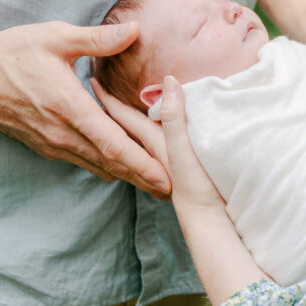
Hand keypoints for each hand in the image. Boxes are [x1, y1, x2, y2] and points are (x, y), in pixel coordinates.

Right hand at [0, 20, 170, 197]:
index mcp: (69, 107)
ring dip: (126, 176)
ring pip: (96, 166)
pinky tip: (120, 168)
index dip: (141, 163)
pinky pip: (81, 160)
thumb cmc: (16, 51)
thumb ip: (99, 39)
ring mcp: (51, 142)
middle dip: (142, 178)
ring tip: (153, 183)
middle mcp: (61, 132)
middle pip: (110, 163)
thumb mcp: (58, 37)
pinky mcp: (45, 145)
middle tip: (171, 189)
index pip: (112, 144)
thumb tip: (135, 29)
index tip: (165, 177)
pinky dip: (104, 166)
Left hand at [91, 75, 223, 210]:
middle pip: (121, 131)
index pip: (122, 116)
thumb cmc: (200, 188)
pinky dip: (130, 148)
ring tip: (107, 117)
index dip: (108, 98)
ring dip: (116, 131)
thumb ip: (175, 115)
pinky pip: (140, 158)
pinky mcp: (170, 180)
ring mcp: (160, 168)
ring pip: (128, 146)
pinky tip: (135, 151)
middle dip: (108, 113)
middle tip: (96, 95)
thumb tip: (169, 81)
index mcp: (153, 144)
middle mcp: (152, 155)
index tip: (93, 81)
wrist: (212, 225)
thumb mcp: (186, 147)